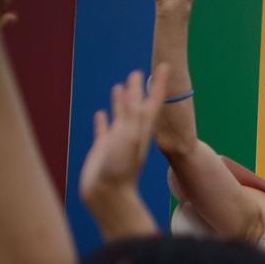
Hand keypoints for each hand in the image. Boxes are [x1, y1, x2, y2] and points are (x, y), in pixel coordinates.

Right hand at [80, 66, 168, 206]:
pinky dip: (102, 122)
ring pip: (119, 117)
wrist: (109, 196)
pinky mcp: (103, 150)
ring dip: (120, 102)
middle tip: (137, 73)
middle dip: (137, 90)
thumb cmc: (120, 169)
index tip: (165, 67)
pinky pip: (103, 131)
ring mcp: (117, 142)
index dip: (158, 85)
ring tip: (118, 87)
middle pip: (136, 106)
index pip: (152, 102)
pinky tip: (99, 114)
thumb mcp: (127, 137)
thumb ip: (129, 115)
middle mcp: (131, 134)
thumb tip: (131, 90)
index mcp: (141, 130)